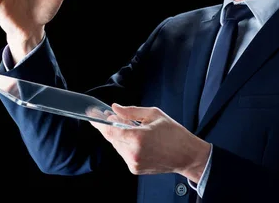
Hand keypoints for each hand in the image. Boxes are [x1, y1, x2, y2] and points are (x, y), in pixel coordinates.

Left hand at [90, 104, 210, 182]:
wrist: (186, 155)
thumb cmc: (174, 134)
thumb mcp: (154, 115)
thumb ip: (131, 112)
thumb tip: (115, 108)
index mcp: (138, 137)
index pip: (110, 130)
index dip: (99, 122)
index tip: (92, 115)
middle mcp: (133, 153)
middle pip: (112, 138)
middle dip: (110, 127)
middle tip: (112, 116)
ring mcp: (133, 163)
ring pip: (117, 145)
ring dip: (119, 136)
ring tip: (133, 128)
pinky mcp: (135, 169)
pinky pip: (123, 153)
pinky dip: (126, 145)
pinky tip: (138, 140)